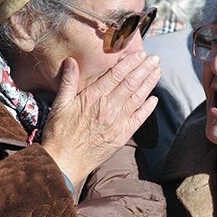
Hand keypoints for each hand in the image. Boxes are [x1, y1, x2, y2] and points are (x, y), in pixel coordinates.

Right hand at [42, 52, 159, 185]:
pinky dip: (147, 109)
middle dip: (144, 69)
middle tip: (155, 58)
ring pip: (137, 99)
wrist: (64, 163)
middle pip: (131, 84)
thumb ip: (68, 82)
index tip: (140, 53)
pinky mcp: (122, 136)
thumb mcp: (60, 104)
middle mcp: (108, 108)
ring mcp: (117, 123)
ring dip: (149, 84)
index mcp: (93, 98)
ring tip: (157, 72)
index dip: (130, 63)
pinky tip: (154, 99)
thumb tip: (71, 61)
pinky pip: (138, 120)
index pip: (116, 75)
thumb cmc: (59, 134)